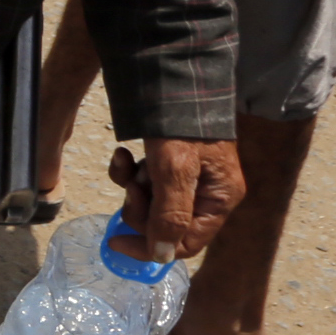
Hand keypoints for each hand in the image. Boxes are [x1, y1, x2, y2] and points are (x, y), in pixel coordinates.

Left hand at [106, 138, 244, 259]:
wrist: (173, 79)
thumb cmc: (181, 126)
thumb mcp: (175, 171)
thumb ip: (170, 214)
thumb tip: (162, 254)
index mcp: (219, 200)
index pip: (186, 244)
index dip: (150, 247)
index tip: (116, 242)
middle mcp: (207, 193)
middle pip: (165, 224)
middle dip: (141, 208)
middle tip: (133, 188)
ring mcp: (187, 178)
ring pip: (150, 201)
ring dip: (132, 187)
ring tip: (129, 164)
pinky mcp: (167, 162)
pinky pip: (143, 180)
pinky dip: (128, 171)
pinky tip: (122, 153)